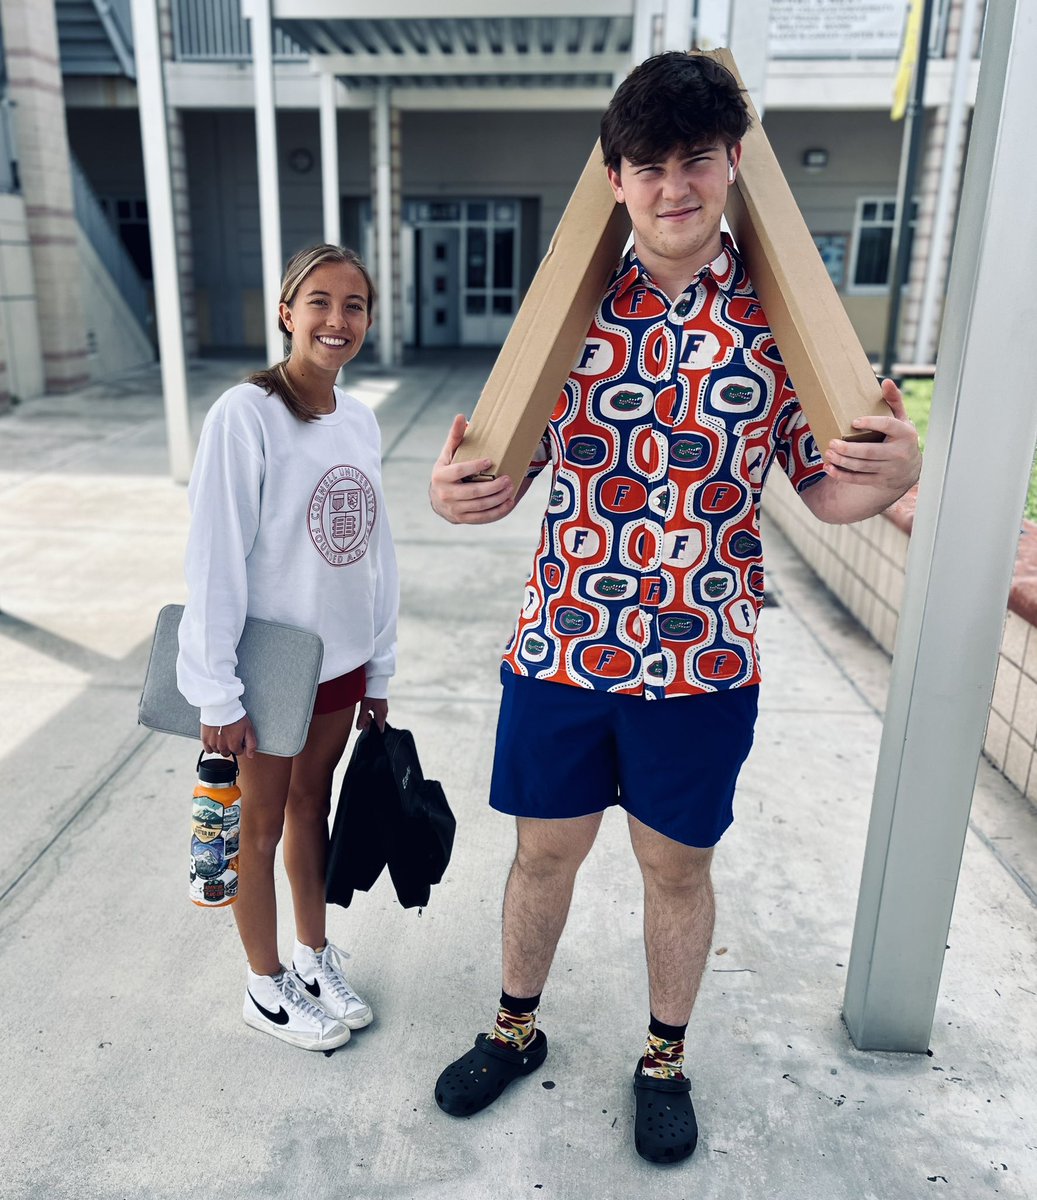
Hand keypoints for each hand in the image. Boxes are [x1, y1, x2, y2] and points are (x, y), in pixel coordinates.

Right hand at [201, 714, 256, 758]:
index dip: (239, 744)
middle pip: (228, 753)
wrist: (220, 707)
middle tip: (230, 735)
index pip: (238, 752)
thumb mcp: (248, 729)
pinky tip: (215, 738)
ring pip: (218, 751)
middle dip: (230, 746)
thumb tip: (251, 755)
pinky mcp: (205, 740)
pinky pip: (208, 750)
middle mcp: (223, 747)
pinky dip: (211, 746)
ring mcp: (213, 744)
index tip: (238, 737)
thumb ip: (251, 744)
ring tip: (222, 734)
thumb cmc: (235, 716)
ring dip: (221, 746)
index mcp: (234, 745)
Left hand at [357, 696, 387, 732]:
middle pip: (376, 724)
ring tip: (364, 710)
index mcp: (381, 715)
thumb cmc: (371, 694)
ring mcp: (383, 709)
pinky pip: (377, 713)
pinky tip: (367, 707)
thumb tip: (359, 728)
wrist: (376, 681)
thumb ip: (362, 718)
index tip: (364, 726)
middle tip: (362, 717)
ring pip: (376, 718)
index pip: (380, 729)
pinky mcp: (381, 705)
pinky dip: (371, 712)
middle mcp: (384, 713)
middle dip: (368, 723)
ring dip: (369, 717)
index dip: (372, 730)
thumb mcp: (365, 707)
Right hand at [429, 413, 516, 524]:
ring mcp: (454, 509)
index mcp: (441, 476)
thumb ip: (455, 437)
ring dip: (498, 498)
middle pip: (473, 492)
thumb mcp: (448, 454)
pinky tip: (509, 502)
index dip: (475, 466)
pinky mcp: (463, 519)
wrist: (437, 499)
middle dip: (493, 486)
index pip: (459, 471)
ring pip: (480, 506)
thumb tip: (461, 416)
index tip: (490, 461)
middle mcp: (445, 494)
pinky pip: (483, 518)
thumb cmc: (446, 471)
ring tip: (511, 488)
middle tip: (508, 478)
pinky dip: (498, 511)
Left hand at [822, 378, 921, 493]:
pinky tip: (829, 468)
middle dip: (849, 449)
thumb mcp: (901, 419)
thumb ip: (894, 401)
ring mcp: (889, 469)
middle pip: (870, 451)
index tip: (854, 421)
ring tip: (828, 453)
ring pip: (862, 466)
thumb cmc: (901, 438)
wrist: (910, 470)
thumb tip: (886, 381)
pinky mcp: (880, 480)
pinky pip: (859, 479)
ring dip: (842, 461)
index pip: (889, 426)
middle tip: (832, 442)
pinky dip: (842, 475)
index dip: (872, 423)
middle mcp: (899, 453)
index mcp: (905, 434)